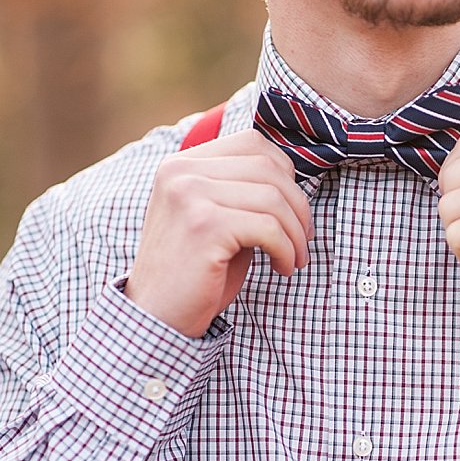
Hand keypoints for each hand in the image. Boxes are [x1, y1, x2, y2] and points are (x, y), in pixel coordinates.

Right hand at [125, 130, 313, 337]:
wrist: (158, 317)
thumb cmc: (196, 272)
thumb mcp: (217, 219)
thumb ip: (243, 192)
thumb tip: (294, 179)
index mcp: (182, 164)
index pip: (253, 143)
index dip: (286, 175)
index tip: (292, 212)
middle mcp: (182, 172)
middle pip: (269, 167)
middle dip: (298, 206)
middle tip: (302, 241)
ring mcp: (190, 196)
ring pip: (274, 198)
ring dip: (296, 233)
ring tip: (293, 258)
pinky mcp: (204, 226)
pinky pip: (269, 228)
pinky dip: (286, 249)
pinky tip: (281, 267)